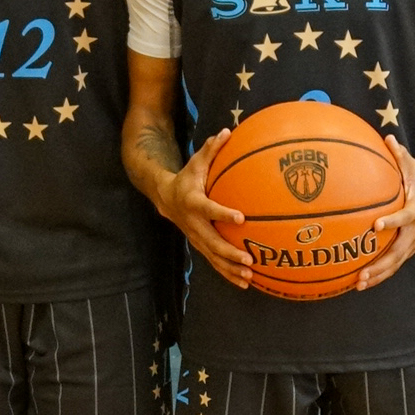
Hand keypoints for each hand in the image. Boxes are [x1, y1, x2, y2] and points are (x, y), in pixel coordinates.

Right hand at [153, 130, 256, 287]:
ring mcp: (195, 237)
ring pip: (213, 257)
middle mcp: (193, 224)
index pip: (209, 209)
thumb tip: (228, 131)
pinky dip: (227, 273)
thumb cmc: (187, 178)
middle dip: (229, 252)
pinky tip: (244, 283)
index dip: (223, 213)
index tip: (241, 218)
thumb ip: (211, 149)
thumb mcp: (195, 162)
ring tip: (248, 277)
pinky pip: (214, 262)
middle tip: (248, 259)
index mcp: (193, 202)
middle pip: (211, 241)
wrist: (165, 197)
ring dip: (230, 268)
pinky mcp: (199, 245)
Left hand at [354, 137, 414, 289]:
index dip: (393, 221)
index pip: (405, 216)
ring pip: (396, 263)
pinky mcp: (408, 250)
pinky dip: (380, 275)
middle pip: (399, 251)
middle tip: (362, 272)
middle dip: (381, 264)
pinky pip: (394, 266)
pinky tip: (362, 283)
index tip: (377, 225)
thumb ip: (400, 156)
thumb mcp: (414, 168)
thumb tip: (387, 137)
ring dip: (378, 275)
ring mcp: (412, 243)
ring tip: (359, 284)